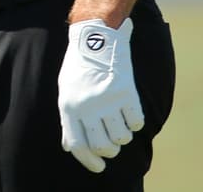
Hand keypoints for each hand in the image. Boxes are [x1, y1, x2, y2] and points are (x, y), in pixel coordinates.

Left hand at [57, 18, 142, 172]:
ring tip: (120, 126)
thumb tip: (70, 147)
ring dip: (123, 136)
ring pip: (121, 136)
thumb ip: (69, 119)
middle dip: (109, 150)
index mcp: (68, 106)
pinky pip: (136, 121)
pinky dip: (135, 123)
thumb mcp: (66, 91)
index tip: (99, 167)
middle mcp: (87, 106)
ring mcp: (107, 100)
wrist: (96, 36)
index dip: (89, 161)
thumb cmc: (79, 66)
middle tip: (112, 144)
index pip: (78, 145)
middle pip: (102, 145)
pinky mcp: (126, 91)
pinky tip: (130, 114)